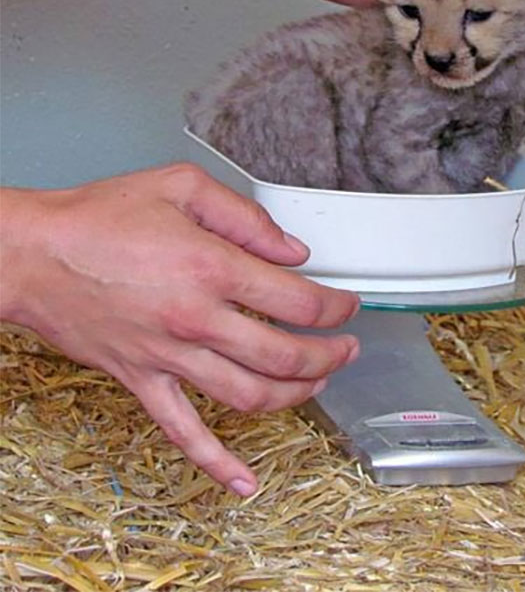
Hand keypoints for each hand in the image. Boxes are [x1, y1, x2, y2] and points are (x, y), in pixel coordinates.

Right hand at [1, 164, 359, 495]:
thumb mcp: (180, 186)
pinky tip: (244, 481)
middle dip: (329, 355)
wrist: (33, 253)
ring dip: (295, 395)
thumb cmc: (98, 218)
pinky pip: (183, 432)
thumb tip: (290, 250)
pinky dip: (216, 462)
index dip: (335, 307)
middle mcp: (196, 318)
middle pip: (284, 354)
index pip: (297, 300)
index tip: (347, 306)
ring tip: (318, 384)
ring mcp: (168, 356)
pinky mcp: (141, 380)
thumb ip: (244, 216)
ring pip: (249, 394)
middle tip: (348, 349)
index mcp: (211, 267)